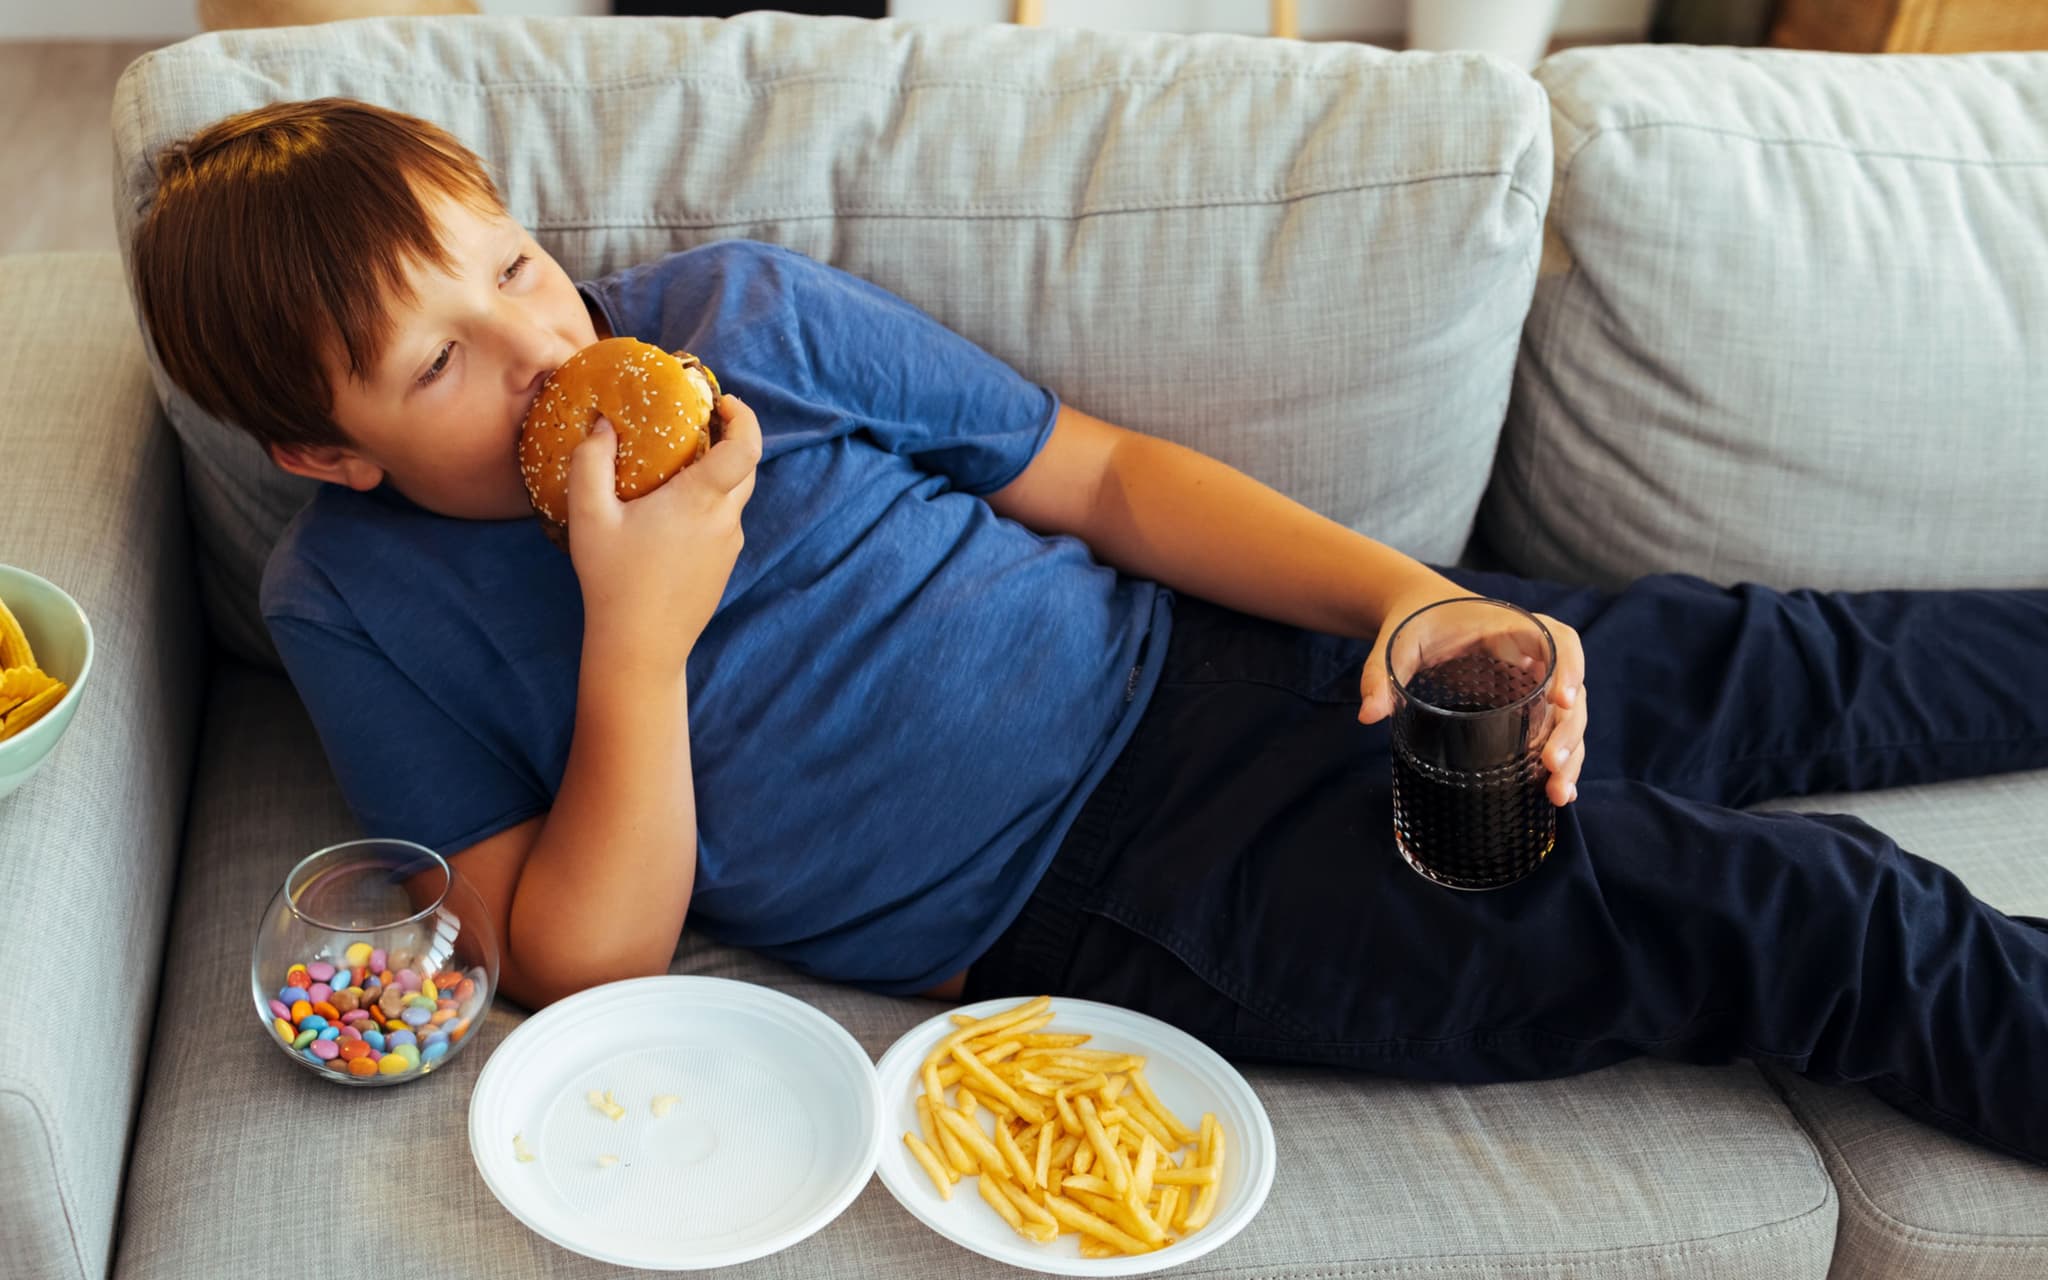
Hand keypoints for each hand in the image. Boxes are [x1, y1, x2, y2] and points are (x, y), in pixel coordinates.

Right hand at [567, 394, 761, 677]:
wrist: (641, 647)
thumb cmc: (613, 580)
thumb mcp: (589, 516)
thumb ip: (591, 461)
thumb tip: (604, 425)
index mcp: (701, 501)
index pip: (746, 447)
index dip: (744, 417)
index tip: (722, 402)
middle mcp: (725, 521)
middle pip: (746, 468)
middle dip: (730, 438)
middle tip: (697, 424)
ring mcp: (729, 547)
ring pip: (735, 497)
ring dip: (717, 474)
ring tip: (676, 467)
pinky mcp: (724, 567)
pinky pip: (724, 523)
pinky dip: (709, 504)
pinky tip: (671, 512)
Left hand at [1357, 587, 1588, 807]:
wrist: (1419, 615)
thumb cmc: (1415, 622)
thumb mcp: (1397, 642)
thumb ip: (1381, 672)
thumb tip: (1368, 714)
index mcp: (1510, 627)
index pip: (1558, 639)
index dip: (1569, 667)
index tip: (1562, 700)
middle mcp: (1532, 656)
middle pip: (1571, 690)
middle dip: (1568, 731)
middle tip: (1551, 764)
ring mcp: (1532, 683)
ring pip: (1567, 719)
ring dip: (1570, 755)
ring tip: (1558, 794)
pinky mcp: (1524, 706)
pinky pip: (1550, 731)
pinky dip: (1559, 761)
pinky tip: (1556, 794)